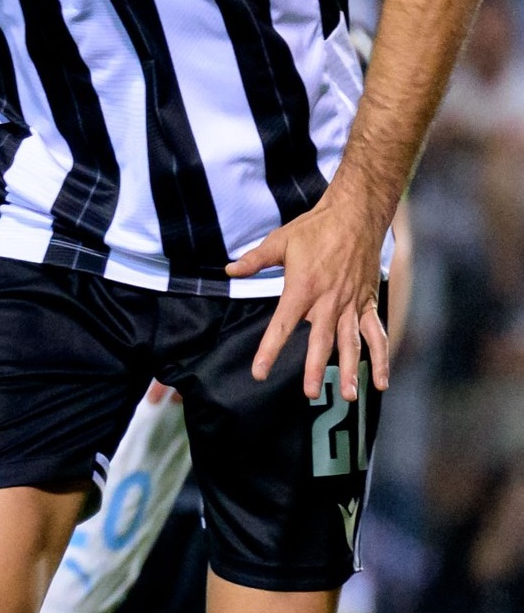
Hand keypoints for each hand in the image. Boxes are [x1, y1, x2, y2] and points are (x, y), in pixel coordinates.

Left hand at [228, 185, 391, 402]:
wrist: (356, 216)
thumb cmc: (316, 228)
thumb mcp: (280, 241)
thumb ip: (255, 260)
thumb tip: (229, 271)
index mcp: (303, 289)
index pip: (282, 326)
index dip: (270, 350)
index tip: (259, 372)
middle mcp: (330, 301)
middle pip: (321, 341)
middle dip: (316, 369)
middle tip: (310, 393)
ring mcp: (353, 304)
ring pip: (352, 343)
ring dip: (352, 370)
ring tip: (350, 396)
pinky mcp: (369, 302)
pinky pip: (376, 334)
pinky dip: (381, 357)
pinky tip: (381, 381)